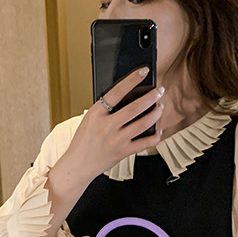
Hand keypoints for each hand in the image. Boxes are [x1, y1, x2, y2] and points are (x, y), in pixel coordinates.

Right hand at [60, 67, 164, 181]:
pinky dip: (155, 136)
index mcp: (96, 114)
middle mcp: (107, 126)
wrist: (77, 165)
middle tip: (159, 90)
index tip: (143, 71)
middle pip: (135, 108)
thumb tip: (128, 97)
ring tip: (160, 107)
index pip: (117, 91)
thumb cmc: (83, 141)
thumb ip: (106, 109)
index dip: (132, 79)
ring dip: (155, 113)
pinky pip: (145, 143)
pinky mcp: (123, 152)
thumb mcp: (89, 119)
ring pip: (143, 124)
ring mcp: (116, 140)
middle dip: (151, 97)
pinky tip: (159, 130)